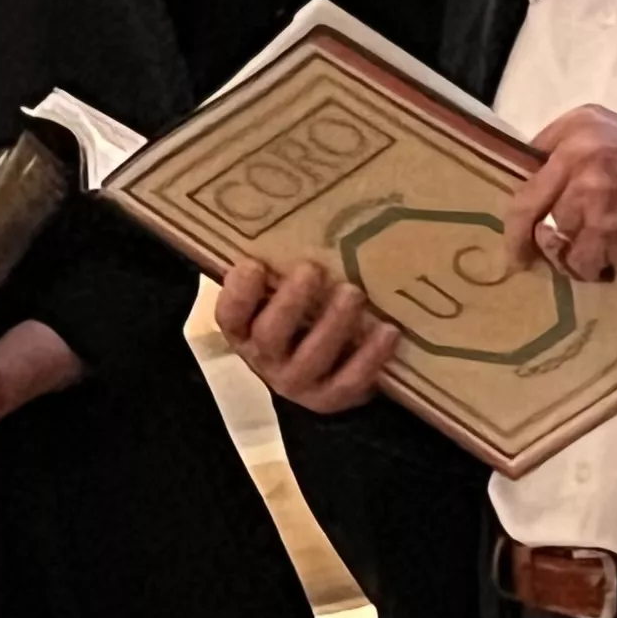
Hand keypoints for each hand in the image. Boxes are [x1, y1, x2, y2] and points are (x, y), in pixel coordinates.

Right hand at [216, 256, 401, 414]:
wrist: (313, 378)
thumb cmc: (293, 318)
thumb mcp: (273, 298)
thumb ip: (274, 273)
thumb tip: (293, 219)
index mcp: (242, 331)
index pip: (229, 315)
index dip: (238, 292)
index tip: (254, 264)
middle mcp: (264, 359)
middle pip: (271, 334)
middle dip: (292, 302)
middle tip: (313, 270)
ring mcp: (298, 382)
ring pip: (312, 357)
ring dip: (334, 323)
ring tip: (353, 293)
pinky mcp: (331, 398)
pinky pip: (350, 380)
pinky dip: (370, 356)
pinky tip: (387, 330)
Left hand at [502, 105, 616, 280]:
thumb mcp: (606, 128)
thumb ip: (564, 144)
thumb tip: (526, 176)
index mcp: (577, 131)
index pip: (525, 165)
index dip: (516, 195)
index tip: (512, 215)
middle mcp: (580, 162)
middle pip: (527, 209)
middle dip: (519, 239)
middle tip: (518, 258)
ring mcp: (595, 203)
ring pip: (555, 242)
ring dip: (566, 254)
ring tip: (586, 251)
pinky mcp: (612, 238)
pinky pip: (583, 263)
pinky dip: (592, 268)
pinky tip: (609, 259)